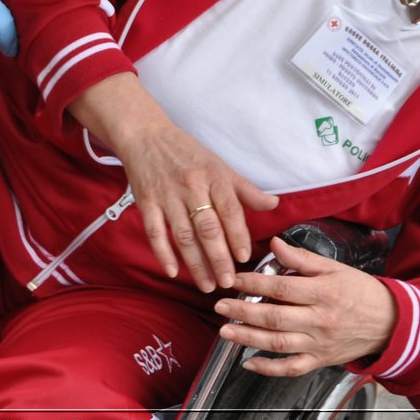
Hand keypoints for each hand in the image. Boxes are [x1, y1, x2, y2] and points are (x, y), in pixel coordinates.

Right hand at [67, 74, 278, 292]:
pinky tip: (173, 272)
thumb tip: (273, 205)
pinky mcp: (146, 202)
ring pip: (183, 235)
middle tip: (228, 282)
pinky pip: (155, 232)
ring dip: (196, 263)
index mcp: (213, 176)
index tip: (244, 257)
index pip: (230, 210)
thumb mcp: (219, 165)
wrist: (146, 135)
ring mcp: (167, 196)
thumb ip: (245, 189)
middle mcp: (191, 187)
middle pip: (207, 227)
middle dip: (219, 258)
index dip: (238, 235)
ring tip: (207, 285)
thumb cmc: (186, 152)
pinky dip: (163, 253)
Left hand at [212, 236, 397, 376]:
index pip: (282, 287)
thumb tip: (275, 244)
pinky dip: (268, 368)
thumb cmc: (360, 291)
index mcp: (323, 293)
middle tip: (220, 306)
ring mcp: (319, 343)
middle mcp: (320, 320)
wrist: (390, 322)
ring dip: (248, 338)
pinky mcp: (320, 360)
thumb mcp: (334, 268)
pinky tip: (248, 362)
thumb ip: (302, 257)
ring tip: (226, 331)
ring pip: (279, 344)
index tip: (235, 279)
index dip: (255, 283)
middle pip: (275, 317)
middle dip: (244, 311)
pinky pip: (291, 368)